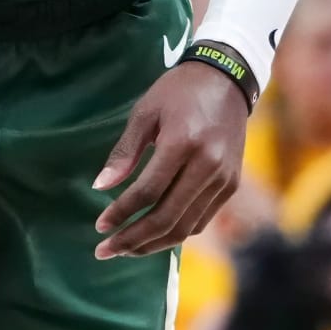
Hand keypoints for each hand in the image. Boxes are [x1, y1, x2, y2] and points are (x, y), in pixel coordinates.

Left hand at [94, 63, 248, 259]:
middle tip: (104, 250)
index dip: (121, 213)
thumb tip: (99, 187)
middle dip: (132, 239)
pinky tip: (152, 236)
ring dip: (152, 244)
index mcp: (183, 143)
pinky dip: (175, 233)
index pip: (148, 192)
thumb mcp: (144, 113)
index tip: (99, 226)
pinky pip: (201, 221)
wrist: (227, 79)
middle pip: (167, 218)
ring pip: (185, 227)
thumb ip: (124, 153)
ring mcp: (224, 179)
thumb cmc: (178, 92)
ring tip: (125, 249)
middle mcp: (208, 165)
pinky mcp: (231, 185)